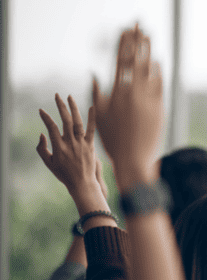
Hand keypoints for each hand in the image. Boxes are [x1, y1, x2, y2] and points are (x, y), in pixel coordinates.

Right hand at [37, 94, 108, 215]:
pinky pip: (92, 130)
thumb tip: (42, 134)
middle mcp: (70, 143)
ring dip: (73, 108)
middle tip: (57, 95)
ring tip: (69, 97)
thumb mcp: (49, 163)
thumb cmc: (64, 174)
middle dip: (60, 106)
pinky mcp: (91, 145)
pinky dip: (92, 118)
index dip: (46, 118)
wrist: (82, 183)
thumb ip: (42, 148)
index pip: (51, 127)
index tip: (41, 110)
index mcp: (58, 147)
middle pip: (65, 120)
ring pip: (78, 122)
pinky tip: (92, 107)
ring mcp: (82, 143)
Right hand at [92, 24, 163, 190]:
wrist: (134, 157)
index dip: (123, 42)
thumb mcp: (100, 114)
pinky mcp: (160, 106)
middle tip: (140, 24)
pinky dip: (158, 71)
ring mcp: (148, 98)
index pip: (120, 60)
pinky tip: (158, 61)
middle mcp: (133, 92)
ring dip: (149, 51)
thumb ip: (98, 93)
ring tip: (149, 36)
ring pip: (150, 69)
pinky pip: (160, 83)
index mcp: (116, 92)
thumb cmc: (112, 139)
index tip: (125, 29)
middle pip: (136, 59)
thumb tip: (95, 74)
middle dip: (138, 40)